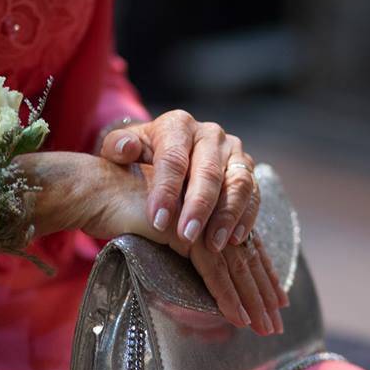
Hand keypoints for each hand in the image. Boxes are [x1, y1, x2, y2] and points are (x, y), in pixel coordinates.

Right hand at [20, 152, 286, 332]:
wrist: (96, 192)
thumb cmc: (120, 209)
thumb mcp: (158, 231)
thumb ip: (182, 245)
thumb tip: (202, 274)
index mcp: (208, 210)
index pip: (243, 245)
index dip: (261, 272)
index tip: (276, 298)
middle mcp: (211, 212)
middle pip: (245, 257)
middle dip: (262, 293)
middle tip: (275, 323)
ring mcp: (201, 220)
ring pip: (235, 266)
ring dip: (251, 301)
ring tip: (263, 327)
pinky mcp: (186, 233)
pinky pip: (213, 270)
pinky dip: (227, 296)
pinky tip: (238, 317)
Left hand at [99, 110, 259, 252]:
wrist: (165, 154)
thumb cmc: (138, 157)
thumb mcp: (119, 149)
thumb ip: (116, 147)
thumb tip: (126, 149)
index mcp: (177, 125)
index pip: (173, 158)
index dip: (166, 190)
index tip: (157, 221)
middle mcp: (210, 134)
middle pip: (209, 171)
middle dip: (198, 207)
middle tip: (186, 237)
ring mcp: (233, 151)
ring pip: (237, 182)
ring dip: (226, 216)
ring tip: (213, 245)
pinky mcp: (247, 170)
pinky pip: (253, 194)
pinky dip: (245, 217)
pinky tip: (233, 240)